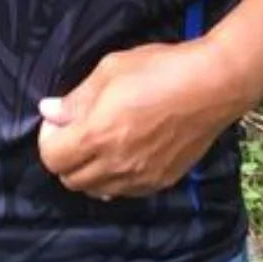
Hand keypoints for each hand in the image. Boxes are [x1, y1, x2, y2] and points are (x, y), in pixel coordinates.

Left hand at [35, 39, 256, 200]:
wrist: (213, 85)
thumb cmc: (160, 69)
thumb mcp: (110, 70)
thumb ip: (76, 98)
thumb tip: (49, 111)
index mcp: (97, 135)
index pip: (52, 158)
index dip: (49, 138)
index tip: (60, 120)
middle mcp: (116, 164)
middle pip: (70, 180)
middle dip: (65, 157)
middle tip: (76, 132)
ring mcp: (140, 177)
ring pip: (96, 192)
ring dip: (88, 172)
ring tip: (100, 144)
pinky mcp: (161, 181)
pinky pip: (125, 192)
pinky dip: (114, 179)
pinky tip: (124, 153)